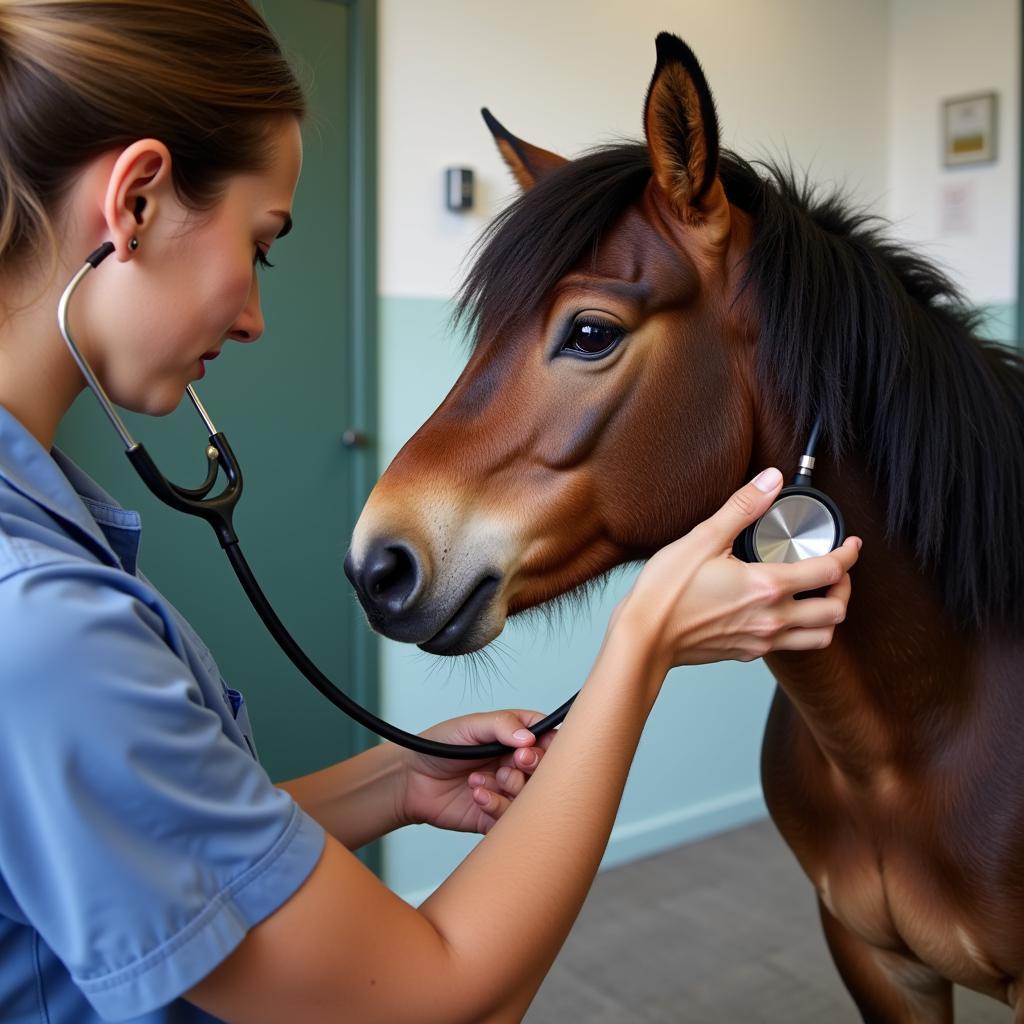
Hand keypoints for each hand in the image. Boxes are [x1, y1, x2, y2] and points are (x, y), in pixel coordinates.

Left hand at [398, 711, 556, 835]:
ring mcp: (507, 791)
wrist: (410, 781)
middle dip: (530, 768)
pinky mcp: (496, 816)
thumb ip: (501, 724)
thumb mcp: (469, 726)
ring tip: (483, 779)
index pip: (547, 739)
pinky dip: (496, 806)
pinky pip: (511, 818)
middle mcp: (514, 765)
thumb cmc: (438, 747)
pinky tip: (477, 795)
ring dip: (510, 787)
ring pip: (531, 796)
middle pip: (546, 770)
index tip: (530, 749)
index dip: (548, 746)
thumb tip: (530, 737)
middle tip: (512, 764)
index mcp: (514, 738)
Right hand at [613, 468, 860, 670]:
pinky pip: (788, 647)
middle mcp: (771, 618)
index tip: (851, 545)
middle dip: (844, 589)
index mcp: (766, 587)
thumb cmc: (666, 593)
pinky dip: (798, 631)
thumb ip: (743, 507)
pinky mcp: (746, 653)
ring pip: (819, 638)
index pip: (829, 572)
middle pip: (835, 612)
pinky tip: (780, 613)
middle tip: (836, 572)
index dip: (848, 555)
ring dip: (828, 616)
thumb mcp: (703, 539)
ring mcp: (760, 640)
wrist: (643, 638)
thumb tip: (770, 480)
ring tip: (818, 597)